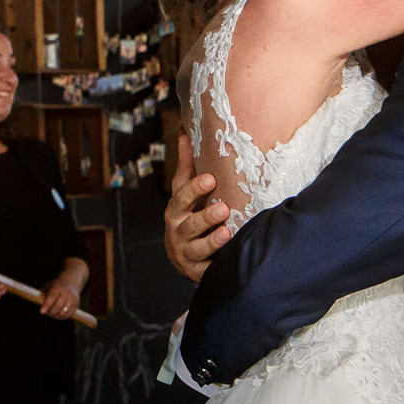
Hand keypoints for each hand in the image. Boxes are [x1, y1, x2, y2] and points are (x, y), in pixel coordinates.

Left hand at [37, 277, 82, 319]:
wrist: (72, 282)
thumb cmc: (56, 286)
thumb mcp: (48, 286)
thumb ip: (42, 293)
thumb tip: (36, 301)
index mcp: (58, 288)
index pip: (52, 298)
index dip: (46, 306)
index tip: (41, 312)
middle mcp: (66, 293)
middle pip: (58, 306)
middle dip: (51, 312)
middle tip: (46, 312)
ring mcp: (72, 299)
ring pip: (64, 312)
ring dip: (56, 316)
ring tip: (52, 314)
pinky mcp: (76, 304)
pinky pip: (70, 314)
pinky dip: (63, 317)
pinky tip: (58, 315)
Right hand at [165, 135, 230, 282]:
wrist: (184, 255)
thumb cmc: (188, 216)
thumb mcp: (185, 192)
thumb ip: (186, 166)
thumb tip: (186, 134)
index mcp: (176, 210)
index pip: (182, 197)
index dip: (195, 188)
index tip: (211, 178)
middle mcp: (178, 231)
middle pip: (189, 224)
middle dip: (205, 216)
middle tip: (223, 208)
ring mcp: (186, 252)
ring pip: (197, 248)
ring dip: (212, 241)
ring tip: (226, 232)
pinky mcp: (196, 270)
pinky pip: (205, 269)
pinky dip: (214, 265)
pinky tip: (227, 257)